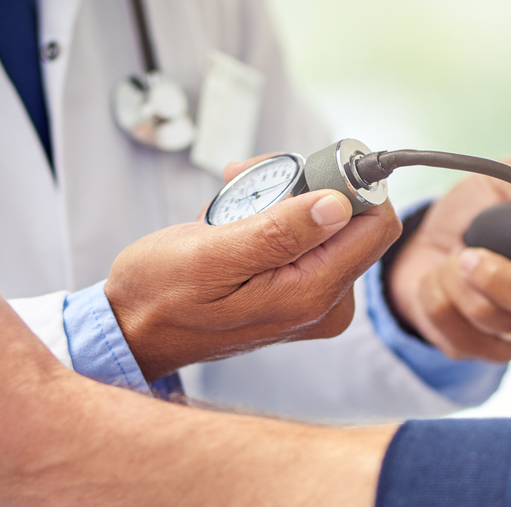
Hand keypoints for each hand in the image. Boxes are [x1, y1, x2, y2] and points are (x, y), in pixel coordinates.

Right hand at [106, 156, 402, 380]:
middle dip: (303, 188)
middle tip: (243, 184)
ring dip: (278, 201)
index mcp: (312, 294)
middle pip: (352, 219)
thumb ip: (279, 231)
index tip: (297, 170)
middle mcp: (326, 303)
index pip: (376, 225)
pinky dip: (271, 221)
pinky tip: (233, 227)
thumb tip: (340, 204)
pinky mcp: (300, 296)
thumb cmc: (161, 295)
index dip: (347, 184)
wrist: (134, 331)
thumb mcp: (212, 254)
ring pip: (326, 224)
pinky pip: (306, 241)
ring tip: (227, 210)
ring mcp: (315, 302)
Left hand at [387, 154, 510, 362]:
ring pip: (501, 323)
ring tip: (455, 258)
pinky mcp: (487, 352)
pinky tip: (440, 281)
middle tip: (469, 254)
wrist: (430, 239)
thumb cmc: (481, 209)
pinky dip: (438, 298)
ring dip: (461, 283)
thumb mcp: (505, 176)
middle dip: (504, 281)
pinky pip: (461, 334)